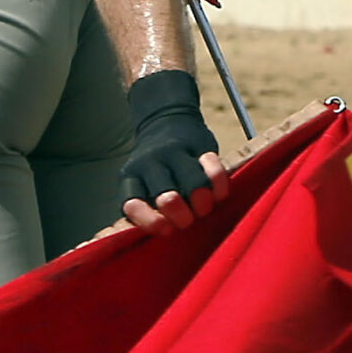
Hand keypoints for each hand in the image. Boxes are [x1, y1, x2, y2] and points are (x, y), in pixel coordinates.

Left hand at [120, 69, 227, 233]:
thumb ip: (148, 208)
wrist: (165, 118)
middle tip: (188, 221)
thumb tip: (166, 233)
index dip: (148, 220)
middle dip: (182, 217)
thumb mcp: (141, 183)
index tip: (166, 229)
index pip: (132, 203)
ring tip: (203, 209)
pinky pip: (215, 170)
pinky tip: (217, 194)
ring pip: (195, 185)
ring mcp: (175, 152)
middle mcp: (151, 164)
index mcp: (132, 177)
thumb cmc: (155, 169)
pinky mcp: (199, 144)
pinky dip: (219, 186)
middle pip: (168, 198)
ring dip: (203, 205)